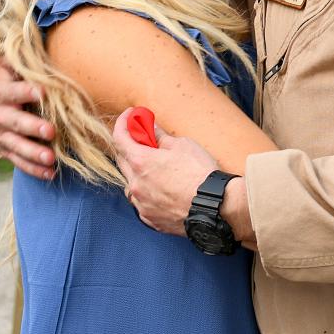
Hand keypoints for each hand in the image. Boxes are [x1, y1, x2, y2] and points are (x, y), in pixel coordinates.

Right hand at [0, 57, 56, 179]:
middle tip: (50, 131)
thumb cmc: (9, 76)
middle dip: (32, 128)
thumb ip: (21, 57)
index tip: (43, 92)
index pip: (12, 92)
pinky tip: (50, 173)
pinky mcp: (5, 149)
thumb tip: (40, 38)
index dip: (26, 92)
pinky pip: (18, 161)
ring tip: (51, 158)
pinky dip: (33, 168)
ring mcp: (0, 134)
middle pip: (14, 122)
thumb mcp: (9, 63)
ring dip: (33, 153)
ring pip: (16, 146)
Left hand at [114, 108, 216, 236]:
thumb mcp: (182, 145)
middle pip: (122, 160)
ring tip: (154, 169)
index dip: (122, 123)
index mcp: (140, 162)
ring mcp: (141, 203)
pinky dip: (146, 193)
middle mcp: (135, 184)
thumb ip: (160, 136)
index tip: (129, 115)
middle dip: (129, 147)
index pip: (119, 138)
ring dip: (137, 173)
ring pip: (131, 184)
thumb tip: (150, 127)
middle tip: (143, 139)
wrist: (215, 206)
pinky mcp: (150, 218)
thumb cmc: (200, 173)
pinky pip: (141, 202)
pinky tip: (161, 189)